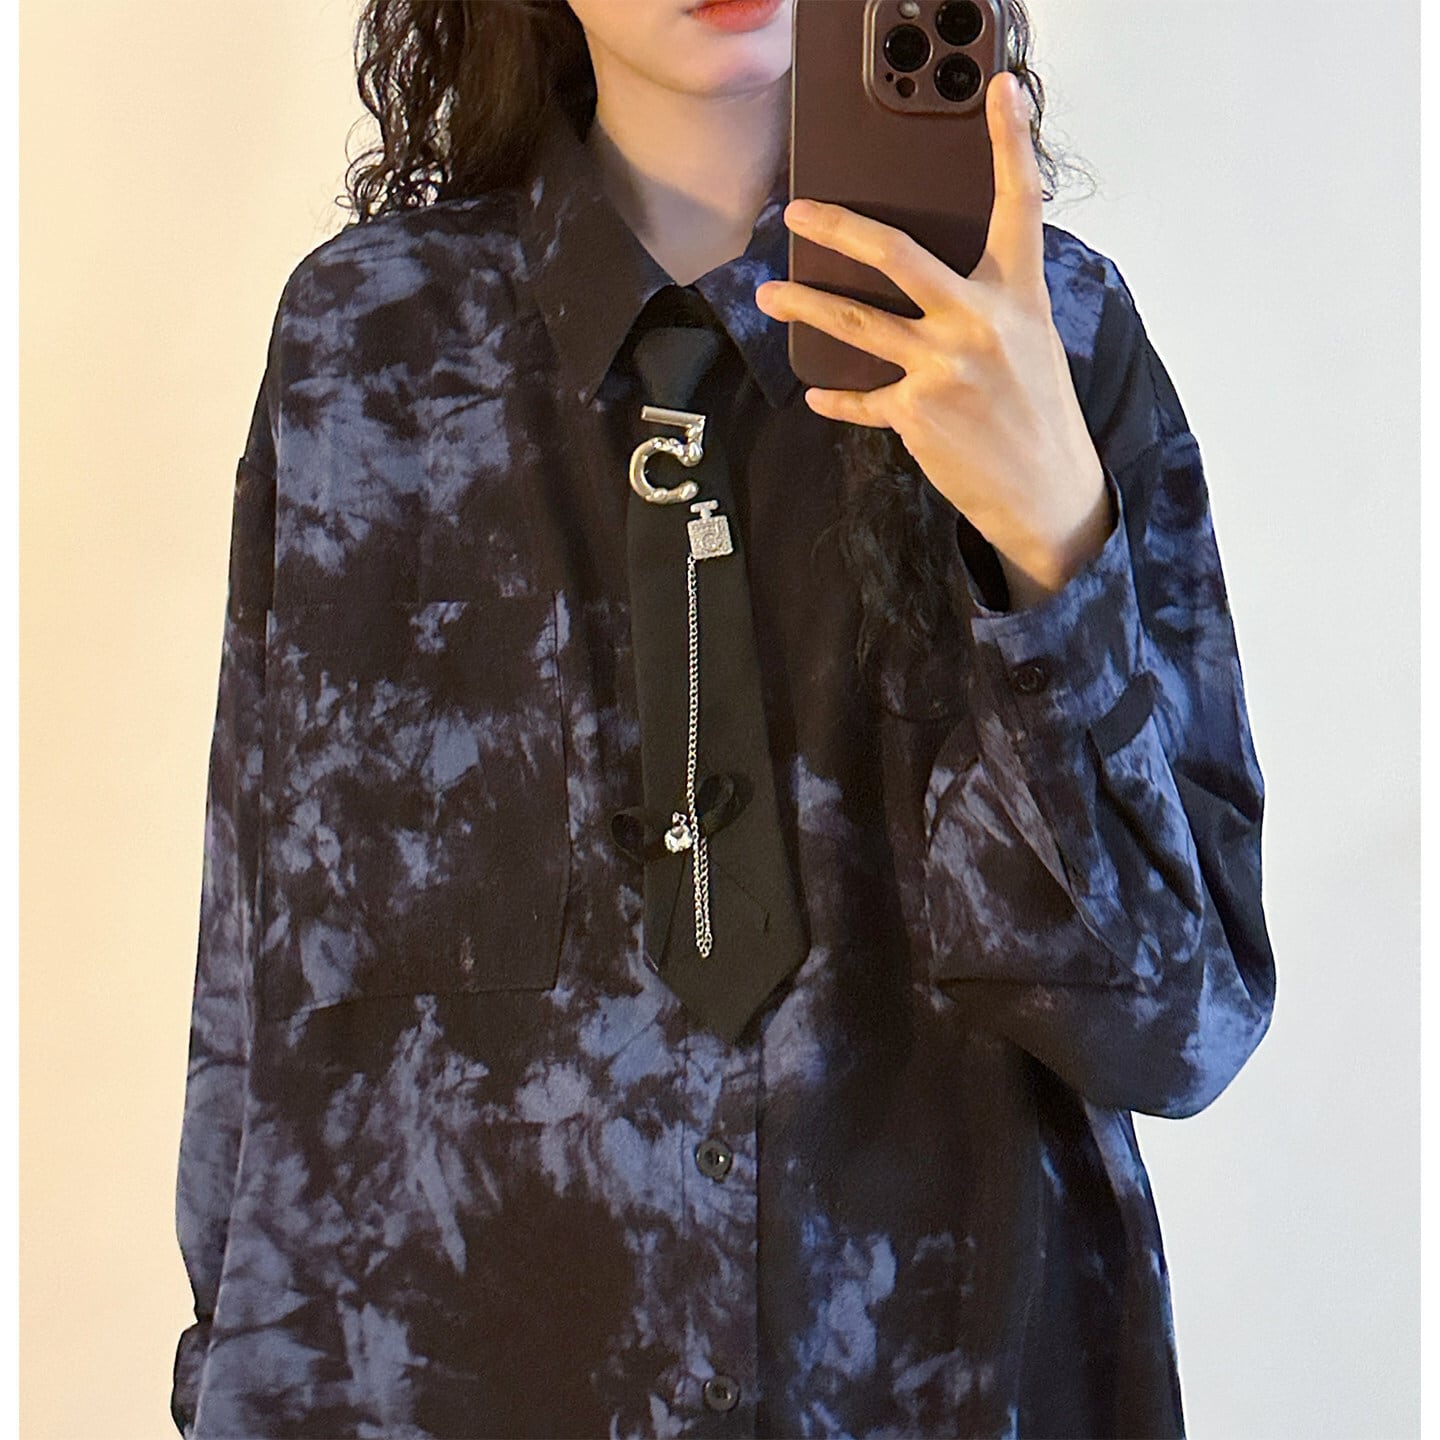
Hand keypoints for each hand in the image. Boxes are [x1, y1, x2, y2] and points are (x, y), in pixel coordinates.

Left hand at [754, 70, 1111, 606]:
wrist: (1047, 491)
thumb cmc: (1040, 415)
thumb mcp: (1032, 343)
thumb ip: (991, 303)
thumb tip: (935, 283)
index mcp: (1018, 297)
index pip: (1019, 205)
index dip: (1012, 143)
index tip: (1002, 92)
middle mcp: (978, 323)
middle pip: (897, 255)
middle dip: (838, 228)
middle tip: (799, 211)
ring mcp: (943, 369)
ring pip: (856, 323)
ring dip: (805, 306)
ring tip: (772, 293)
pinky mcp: (916, 414)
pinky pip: (861, 399)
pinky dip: (836, 397)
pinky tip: (817, 393)